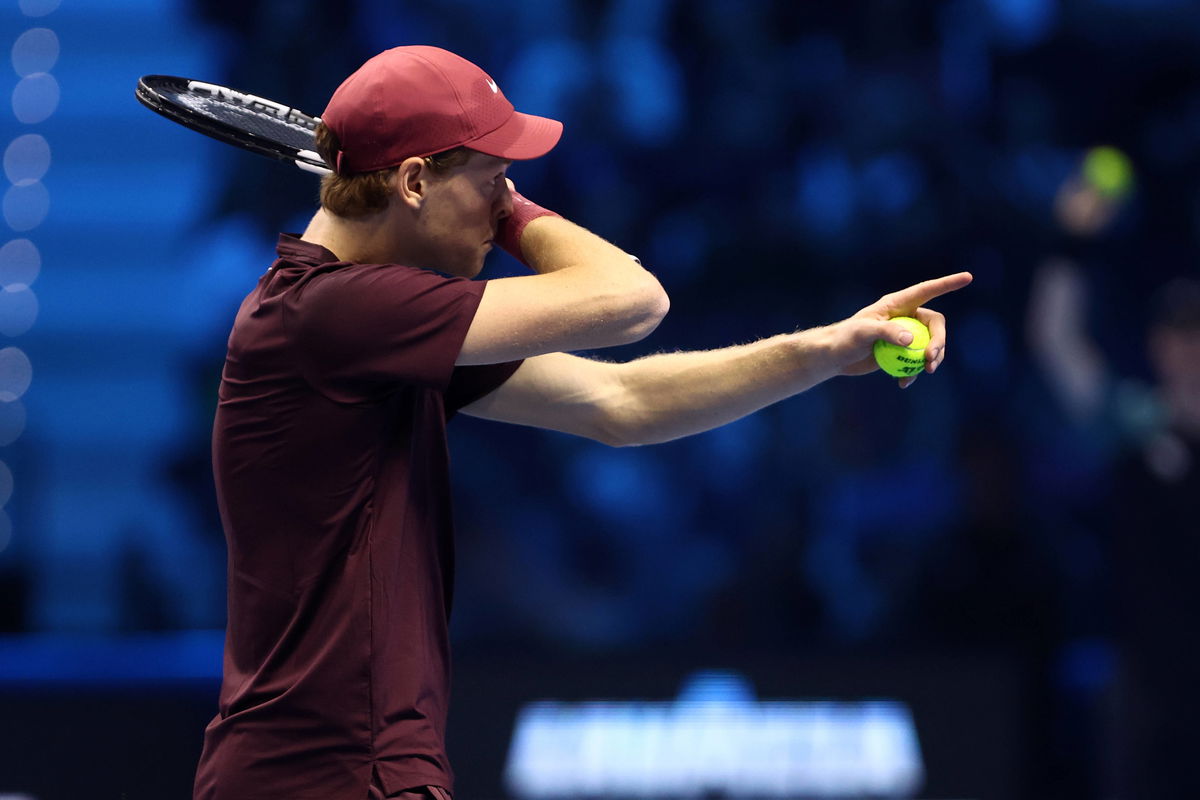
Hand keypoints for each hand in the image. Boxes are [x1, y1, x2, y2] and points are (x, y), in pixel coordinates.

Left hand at [825, 272, 973, 387]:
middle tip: (930, 359)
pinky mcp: (900, 352)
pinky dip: (914, 372)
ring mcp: (905, 335)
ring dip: (932, 359)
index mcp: (898, 304)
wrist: (835, 356)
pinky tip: (903, 383)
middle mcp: (905, 317)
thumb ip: (887, 332)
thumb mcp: (863, 333)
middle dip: (939, 342)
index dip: (947, 284)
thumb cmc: (845, 338)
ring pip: (930, 344)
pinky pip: (917, 361)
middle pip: (935, 325)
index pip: (927, 291)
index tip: (968, 277)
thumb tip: (911, 340)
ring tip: (923, 372)